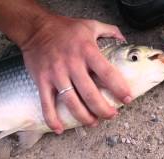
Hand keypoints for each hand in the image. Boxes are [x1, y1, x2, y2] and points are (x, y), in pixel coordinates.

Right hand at [21, 15, 131, 133]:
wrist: (35, 28)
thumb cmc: (65, 28)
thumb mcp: (90, 25)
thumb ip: (110, 31)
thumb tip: (124, 39)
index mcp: (87, 51)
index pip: (107, 73)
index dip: (119, 88)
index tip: (127, 99)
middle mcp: (72, 64)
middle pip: (90, 94)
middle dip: (103, 109)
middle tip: (111, 115)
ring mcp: (56, 74)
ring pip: (71, 102)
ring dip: (84, 117)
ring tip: (93, 122)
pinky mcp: (42, 81)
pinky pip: (46, 104)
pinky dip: (52, 119)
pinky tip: (59, 129)